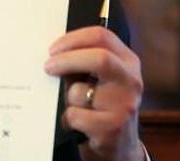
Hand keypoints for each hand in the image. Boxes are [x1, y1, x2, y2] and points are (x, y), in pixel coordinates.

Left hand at [45, 27, 144, 160]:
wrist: (120, 143)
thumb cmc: (103, 103)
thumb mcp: (104, 77)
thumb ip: (86, 60)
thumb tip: (53, 51)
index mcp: (128, 61)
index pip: (102, 37)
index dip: (73, 39)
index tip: (53, 49)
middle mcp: (131, 80)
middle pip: (100, 58)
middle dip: (67, 60)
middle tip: (48, 66)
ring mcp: (124, 105)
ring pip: (80, 92)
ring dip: (67, 98)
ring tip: (74, 104)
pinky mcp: (113, 127)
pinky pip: (76, 115)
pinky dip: (68, 117)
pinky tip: (77, 121)